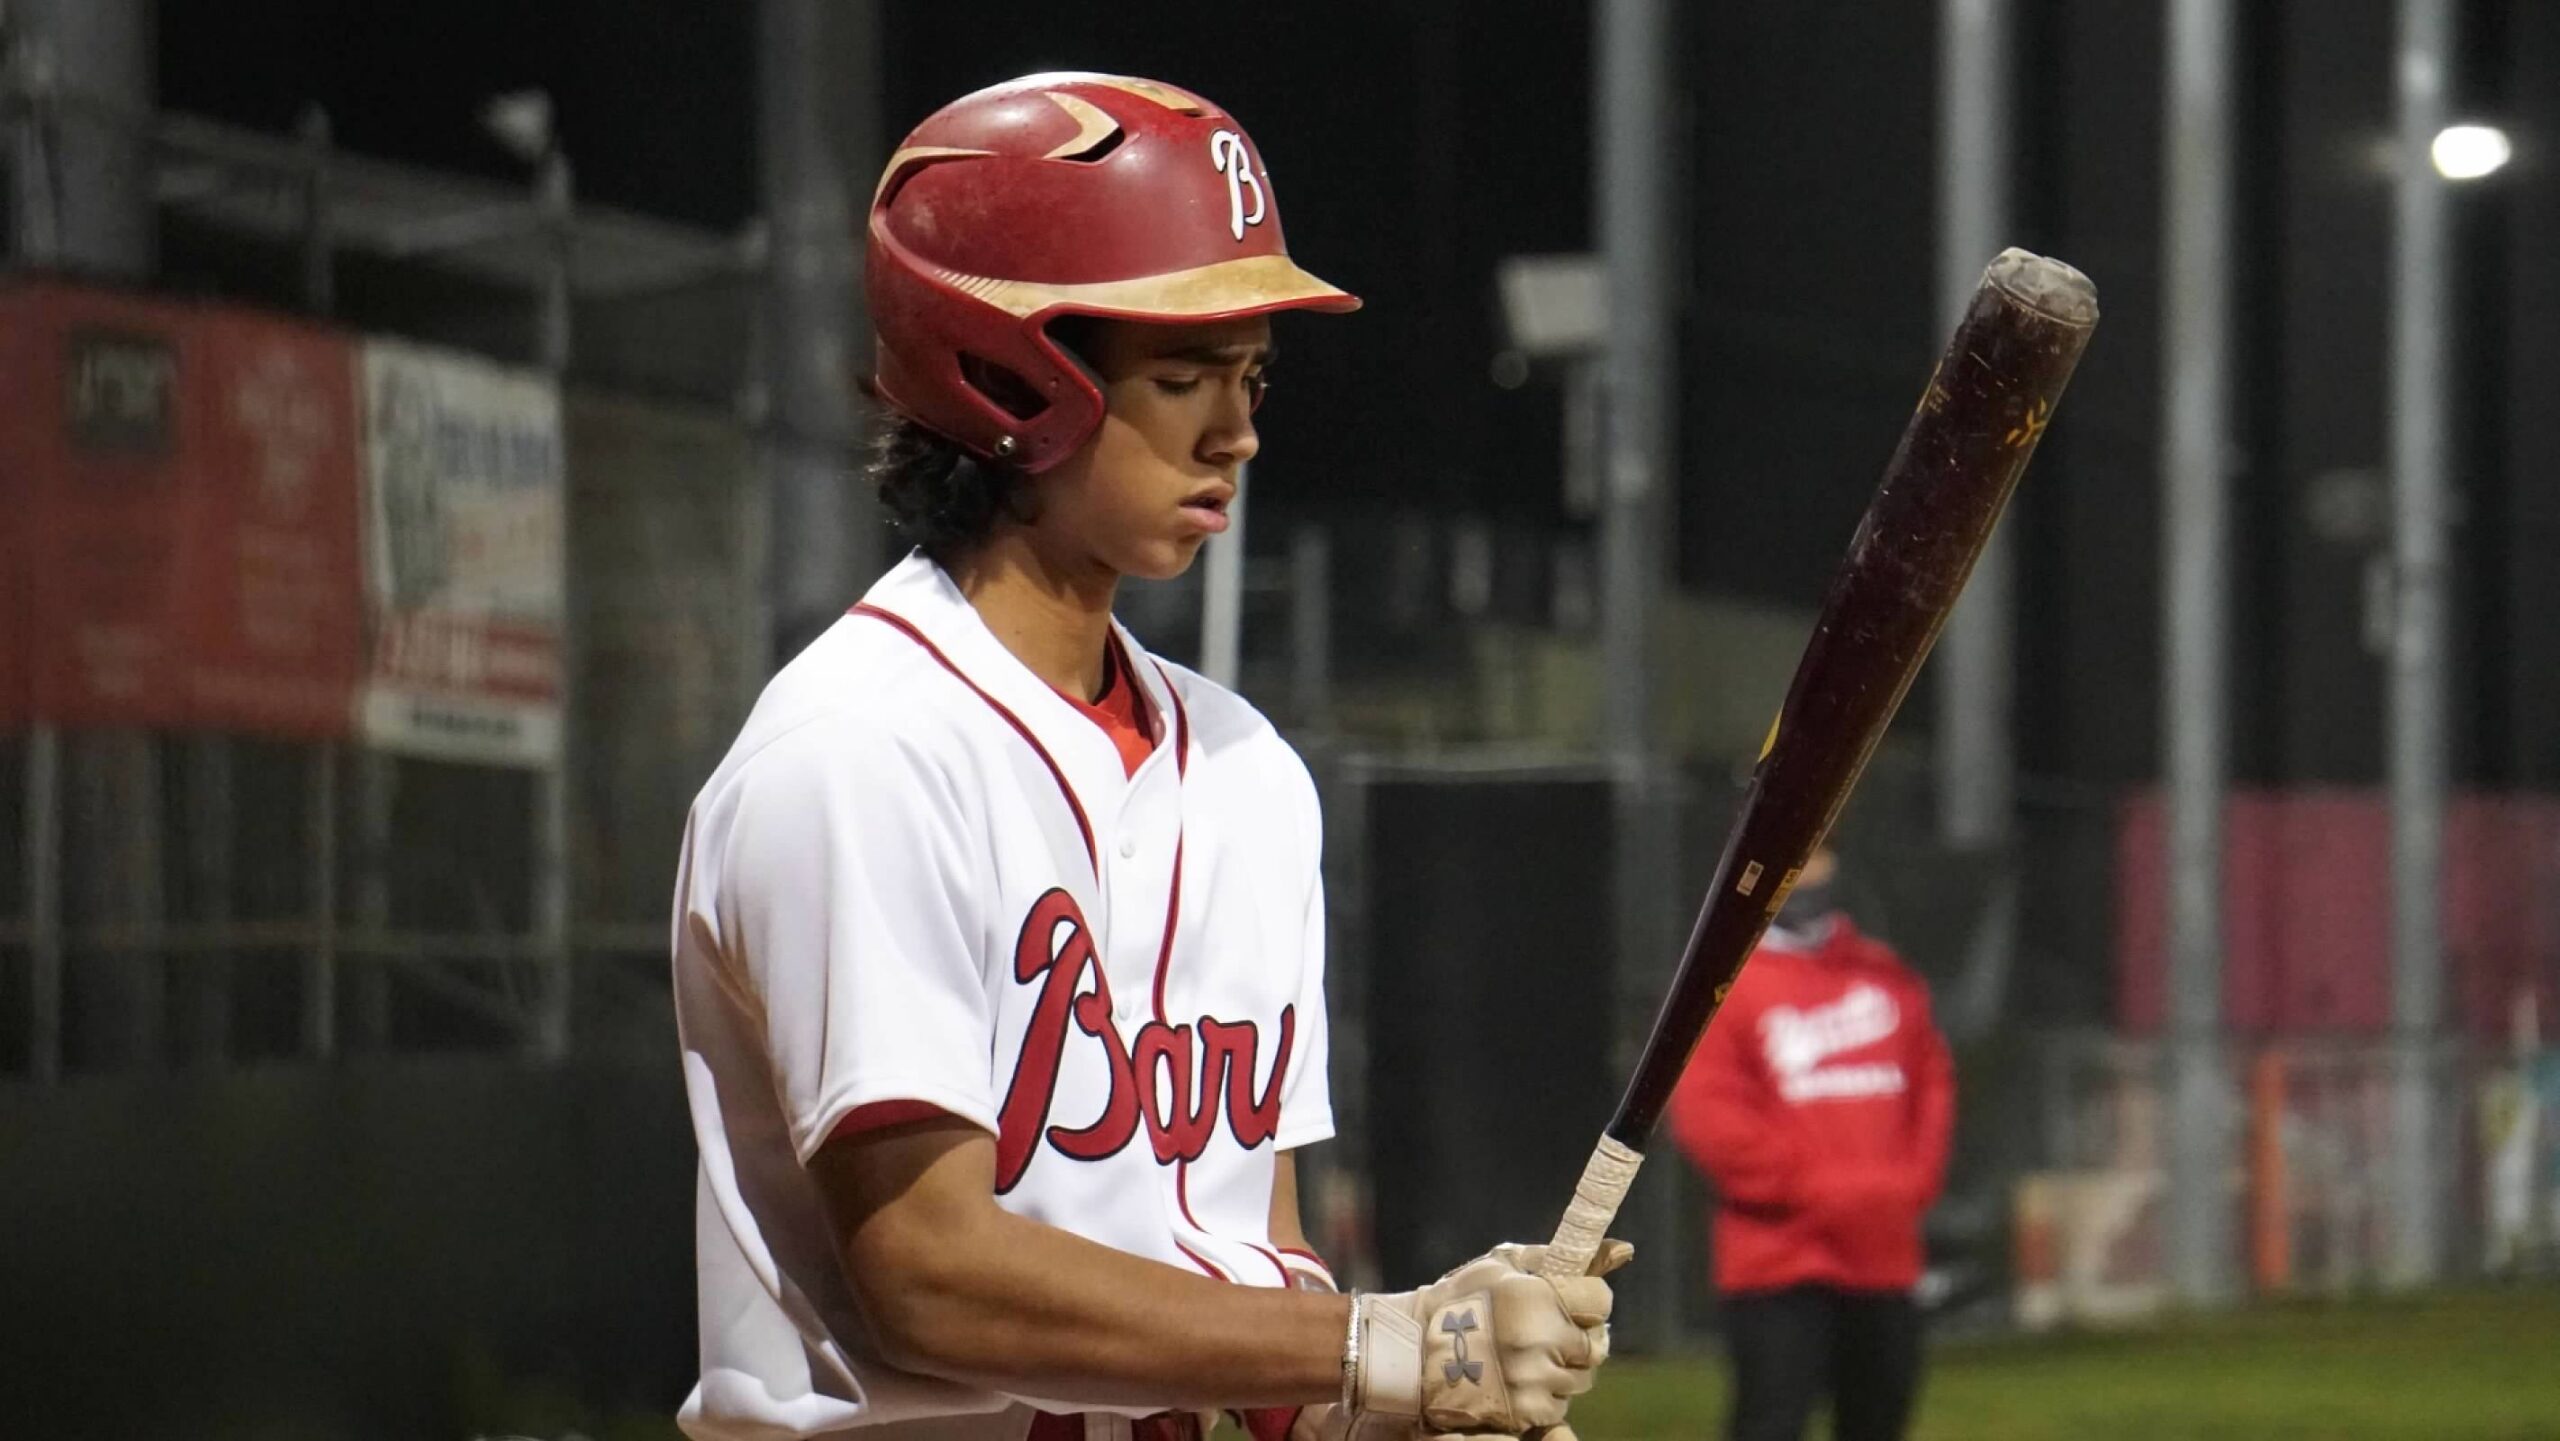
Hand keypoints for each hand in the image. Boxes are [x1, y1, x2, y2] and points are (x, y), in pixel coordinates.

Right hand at [1339, 1239, 1626, 1437]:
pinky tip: (1519, 1379)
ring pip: (1580, 1378)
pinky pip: (1560, 1407)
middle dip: (1577, 1338)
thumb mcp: (1504, 1265)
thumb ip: (1559, 1257)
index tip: (1568, 1301)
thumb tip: (1624, 1249)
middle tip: (1547, 1332)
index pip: (1600, 1301)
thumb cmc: (1461, 1299)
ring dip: (1562, 1368)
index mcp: (1535, 1297)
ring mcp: (1534, 1380)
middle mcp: (1539, 1340)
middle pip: (1597, 1345)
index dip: (1587, 1301)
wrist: (1414, 1353)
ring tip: (1527, 1356)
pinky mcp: (1527, 1412)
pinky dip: (1546, 1396)